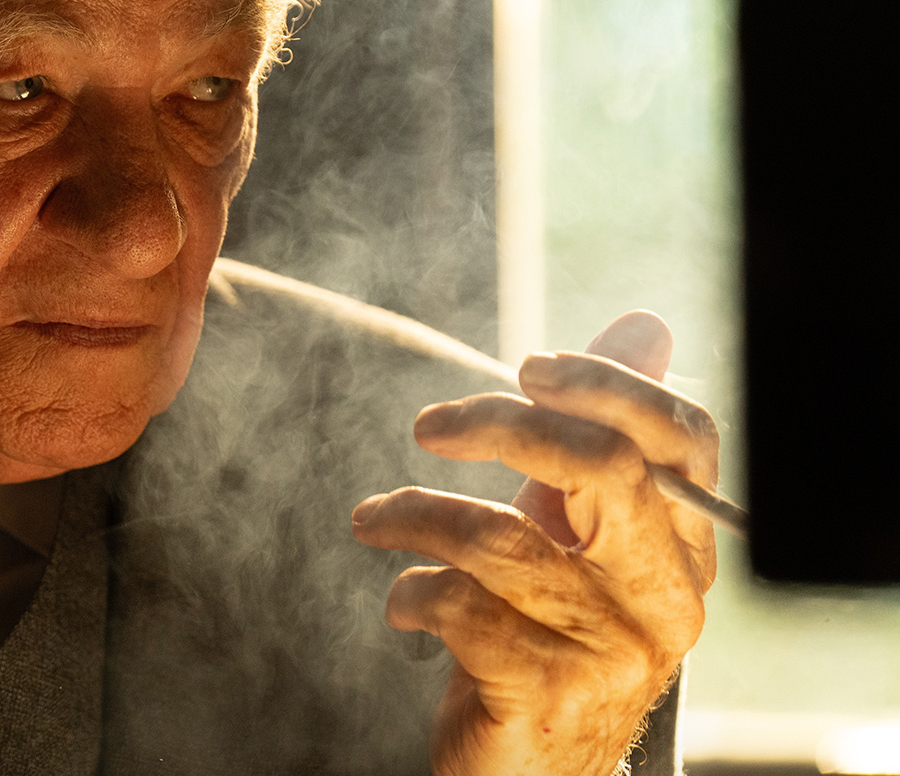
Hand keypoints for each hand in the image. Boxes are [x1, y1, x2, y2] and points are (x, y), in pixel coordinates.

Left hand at [351, 311, 719, 774]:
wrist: (528, 771)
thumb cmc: (542, 637)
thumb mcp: (571, 535)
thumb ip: (594, 438)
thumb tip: (644, 323)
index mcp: (682, 550)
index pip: (682, 440)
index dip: (609, 385)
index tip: (529, 366)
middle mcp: (666, 598)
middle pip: (602, 467)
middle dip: (504, 424)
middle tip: (432, 424)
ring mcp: (612, 649)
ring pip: (501, 536)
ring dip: (413, 514)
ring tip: (372, 519)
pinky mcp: (548, 691)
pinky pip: (458, 605)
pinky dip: (409, 590)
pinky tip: (403, 602)